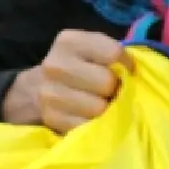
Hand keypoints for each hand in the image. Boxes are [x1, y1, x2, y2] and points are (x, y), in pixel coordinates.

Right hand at [1, 30, 130, 133]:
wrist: (35, 91)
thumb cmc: (76, 69)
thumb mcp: (90, 51)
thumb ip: (112, 56)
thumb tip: (134, 78)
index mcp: (69, 42)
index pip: (113, 53)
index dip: (126, 66)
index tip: (123, 71)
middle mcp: (56, 64)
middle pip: (106, 82)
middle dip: (113, 90)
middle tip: (107, 91)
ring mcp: (50, 93)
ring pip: (99, 108)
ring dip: (104, 110)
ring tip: (97, 104)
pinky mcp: (51, 118)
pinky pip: (88, 126)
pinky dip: (92, 125)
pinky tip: (85, 116)